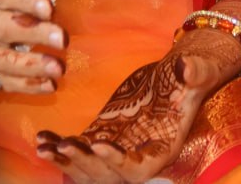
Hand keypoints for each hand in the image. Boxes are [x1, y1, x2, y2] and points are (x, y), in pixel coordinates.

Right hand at [0, 0, 65, 94]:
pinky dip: (24, 85)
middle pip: (0, 27)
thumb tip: (44, 5)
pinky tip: (48, 85)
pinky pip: (0, 78)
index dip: (24, 1)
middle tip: (62, 39)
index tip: (49, 9)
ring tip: (58, 69)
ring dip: (30, 67)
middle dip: (33, 34)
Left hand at [35, 24, 240, 181]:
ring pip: (89, 169)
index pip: (138, 170)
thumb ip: (195, 72)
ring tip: (44, 147)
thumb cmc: (192, 74)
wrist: (176, 76)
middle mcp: (138, 156)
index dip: (118, 163)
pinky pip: (80, 150)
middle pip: (108, 176)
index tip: (98, 144)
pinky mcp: (104, 135)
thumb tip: (186, 68)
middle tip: (64, 144)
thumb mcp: (198, 71)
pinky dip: (60, 148)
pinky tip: (42, 139)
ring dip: (66, 161)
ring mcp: (118, 149)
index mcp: (162, 149)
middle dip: (84, 163)